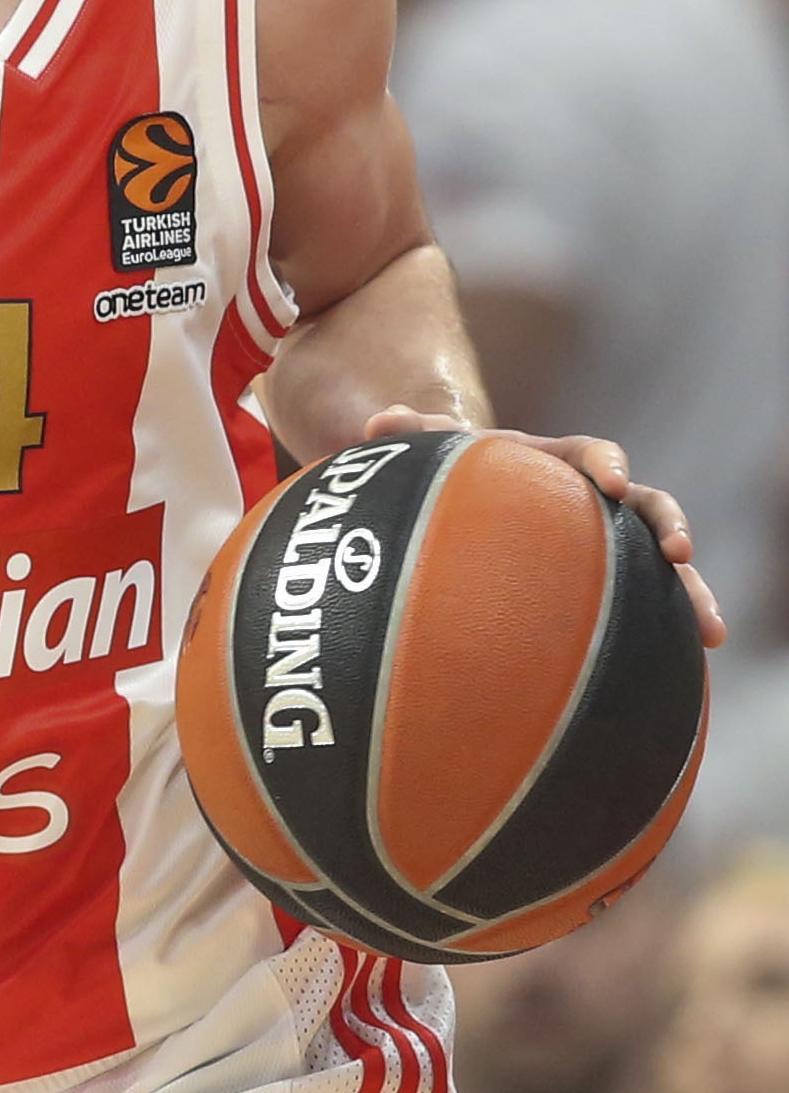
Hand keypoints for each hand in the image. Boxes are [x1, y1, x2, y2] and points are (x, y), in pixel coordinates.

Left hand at [363, 407, 724, 648]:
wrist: (457, 512)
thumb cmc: (444, 480)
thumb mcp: (426, 459)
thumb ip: (410, 438)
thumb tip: (383, 422)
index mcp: (551, 465)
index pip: (588, 455)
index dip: (605, 463)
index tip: (611, 482)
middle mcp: (589, 504)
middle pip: (645, 508)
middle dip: (669, 526)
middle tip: (681, 554)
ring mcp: (602, 548)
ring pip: (658, 566)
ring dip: (689, 592)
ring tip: (708, 629)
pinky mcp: (600, 590)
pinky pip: (637, 611)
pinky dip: (661, 635)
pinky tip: (685, 670)